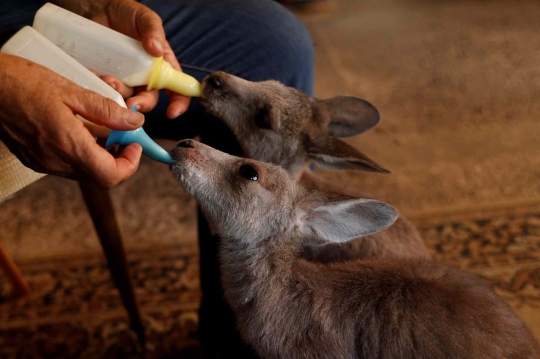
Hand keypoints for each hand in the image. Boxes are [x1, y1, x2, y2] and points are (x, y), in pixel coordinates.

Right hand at [0, 53, 144, 187]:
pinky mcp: (34, 159)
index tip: (135, 145)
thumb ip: (107, 110)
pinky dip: (82, 151)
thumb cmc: (21, 82)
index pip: (111, 175)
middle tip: (123, 134)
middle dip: (118, 157)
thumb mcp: (71, 90)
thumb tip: (134, 122)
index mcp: (68, 145)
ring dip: (100, 154)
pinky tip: (80, 128)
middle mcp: (55, 161)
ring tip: (102, 127)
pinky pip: (67, 163)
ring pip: (85, 170)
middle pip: (100, 175)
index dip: (130, 164)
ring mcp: (43, 163)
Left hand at [89, 0, 189, 118]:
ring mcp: (125, 79)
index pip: (177, 90)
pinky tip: (94, 76)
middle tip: (131, 103)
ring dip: (118, 94)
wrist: (102, 9)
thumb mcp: (145, 18)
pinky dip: (99, 87)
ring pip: (125, 98)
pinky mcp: (106, 77)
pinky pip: (104, 89)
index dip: (178, 104)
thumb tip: (157, 49)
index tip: (172, 113)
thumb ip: (153, 30)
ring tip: (108, 79)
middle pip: (149, 100)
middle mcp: (145, 78)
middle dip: (141, 104)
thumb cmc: (130, 15)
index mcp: (162, 67)